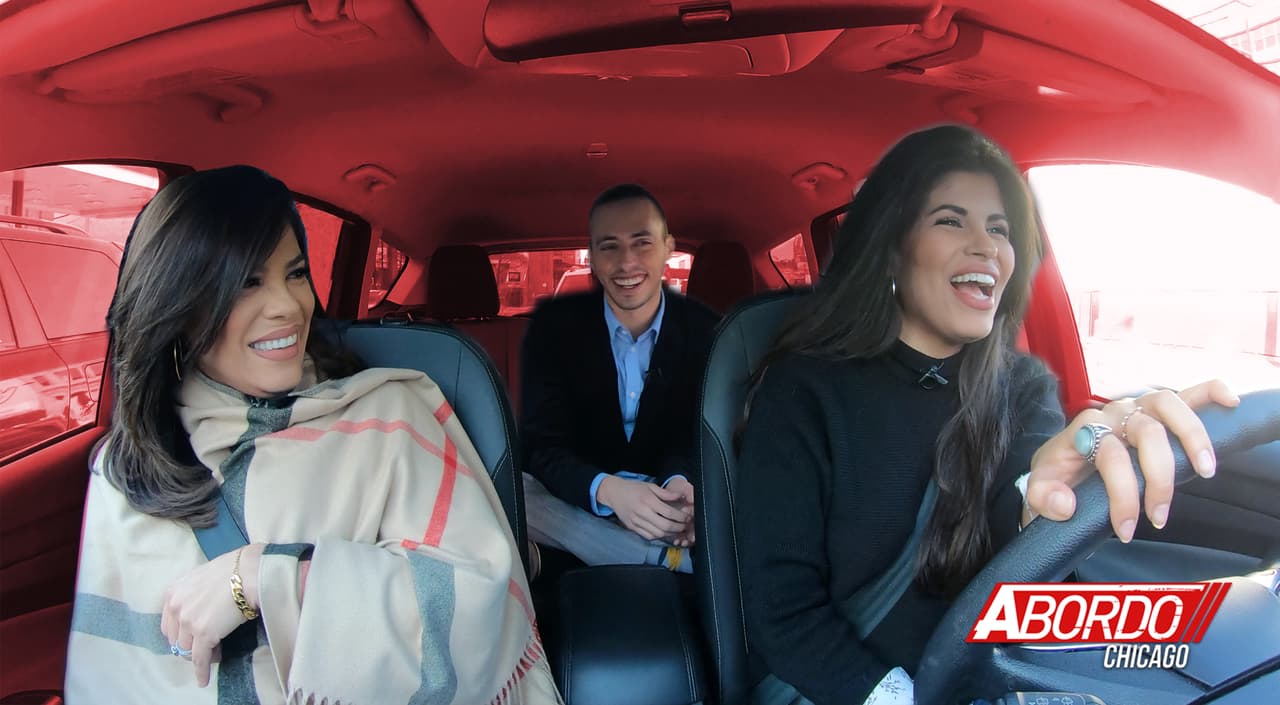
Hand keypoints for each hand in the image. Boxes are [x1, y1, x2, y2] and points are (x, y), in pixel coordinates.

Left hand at [161, 543, 263, 686]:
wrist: (251, 572)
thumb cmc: (235, 570)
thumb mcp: (203, 577)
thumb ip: (195, 594)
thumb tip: (202, 607)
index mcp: (173, 593)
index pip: (169, 624)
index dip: (180, 635)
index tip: (191, 639)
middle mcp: (176, 607)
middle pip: (176, 639)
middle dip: (189, 646)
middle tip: (205, 648)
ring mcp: (188, 622)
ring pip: (188, 650)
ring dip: (200, 655)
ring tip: (215, 655)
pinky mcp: (204, 634)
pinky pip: (200, 659)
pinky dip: (202, 671)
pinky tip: (203, 679)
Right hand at [598, 475, 691, 541]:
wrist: (614, 493)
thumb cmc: (632, 488)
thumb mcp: (650, 486)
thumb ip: (666, 493)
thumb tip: (680, 496)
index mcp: (648, 500)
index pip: (669, 512)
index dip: (681, 517)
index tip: (687, 517)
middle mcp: (642, 512)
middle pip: (665, 525)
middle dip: (678, 527)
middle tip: (684, 526)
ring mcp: (636, 521)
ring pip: (658, 533)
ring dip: (670, 534)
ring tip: (677, 530)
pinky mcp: (632, 527)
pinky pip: (648, 536)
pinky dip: (658, 536)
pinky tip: (664, 532)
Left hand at [1025, 380, 1238, 541]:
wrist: (1059, 464)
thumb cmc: (1056, 478)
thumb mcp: (1039, 491)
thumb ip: (1043, 498)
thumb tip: (1066, 504)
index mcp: (1082, 430)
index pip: (1111, 455)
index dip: (1123, 495)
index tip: (1127, 529)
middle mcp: (1111, 414)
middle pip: (1146, 433)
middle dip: (1158, 478)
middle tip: (1159, 516)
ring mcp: (1134, 409)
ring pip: (1168, 406)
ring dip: (1192, 437)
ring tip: (1205, 470)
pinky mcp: (1155, 411)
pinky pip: (1186, 393)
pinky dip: (1209, 392)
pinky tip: (1229, 403)